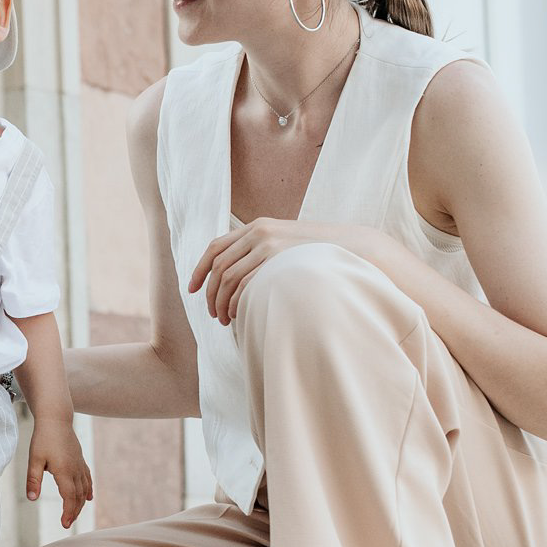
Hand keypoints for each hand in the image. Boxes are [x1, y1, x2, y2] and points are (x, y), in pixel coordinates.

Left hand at [26, 419, 93, 528]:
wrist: (56, 419)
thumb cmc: (43, 438)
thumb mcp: (34, 459)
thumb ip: (33, 480)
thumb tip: (32, 499)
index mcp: (64, 471)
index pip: (69, 497)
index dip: (68, 512)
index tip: (64, 524)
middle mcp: (75, 470)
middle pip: (78, 496)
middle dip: (74, 511)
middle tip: (67, 523)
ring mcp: (79, 465)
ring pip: (84, 489)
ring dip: (80, 503)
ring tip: (74, 514)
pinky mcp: (80, 460)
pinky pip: (87, 479)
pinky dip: (88, 490)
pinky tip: (88, 498)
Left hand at [187, 218, 393, 325]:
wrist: (353, 247)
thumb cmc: (319, 253)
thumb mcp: (287, 243)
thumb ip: (263, 252)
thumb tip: (238, 275)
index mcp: (257, 227)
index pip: (215, 247)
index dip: (200, 270)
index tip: (192, 289)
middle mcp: (259, 232)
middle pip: (219, 266)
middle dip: (210, 293)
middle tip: (213, 314)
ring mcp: (269, 245)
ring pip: (228, 278)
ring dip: (221, 302)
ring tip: (225, 319)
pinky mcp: (278, 261)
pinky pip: (245, 285)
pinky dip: (236, 302)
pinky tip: (238, 315)